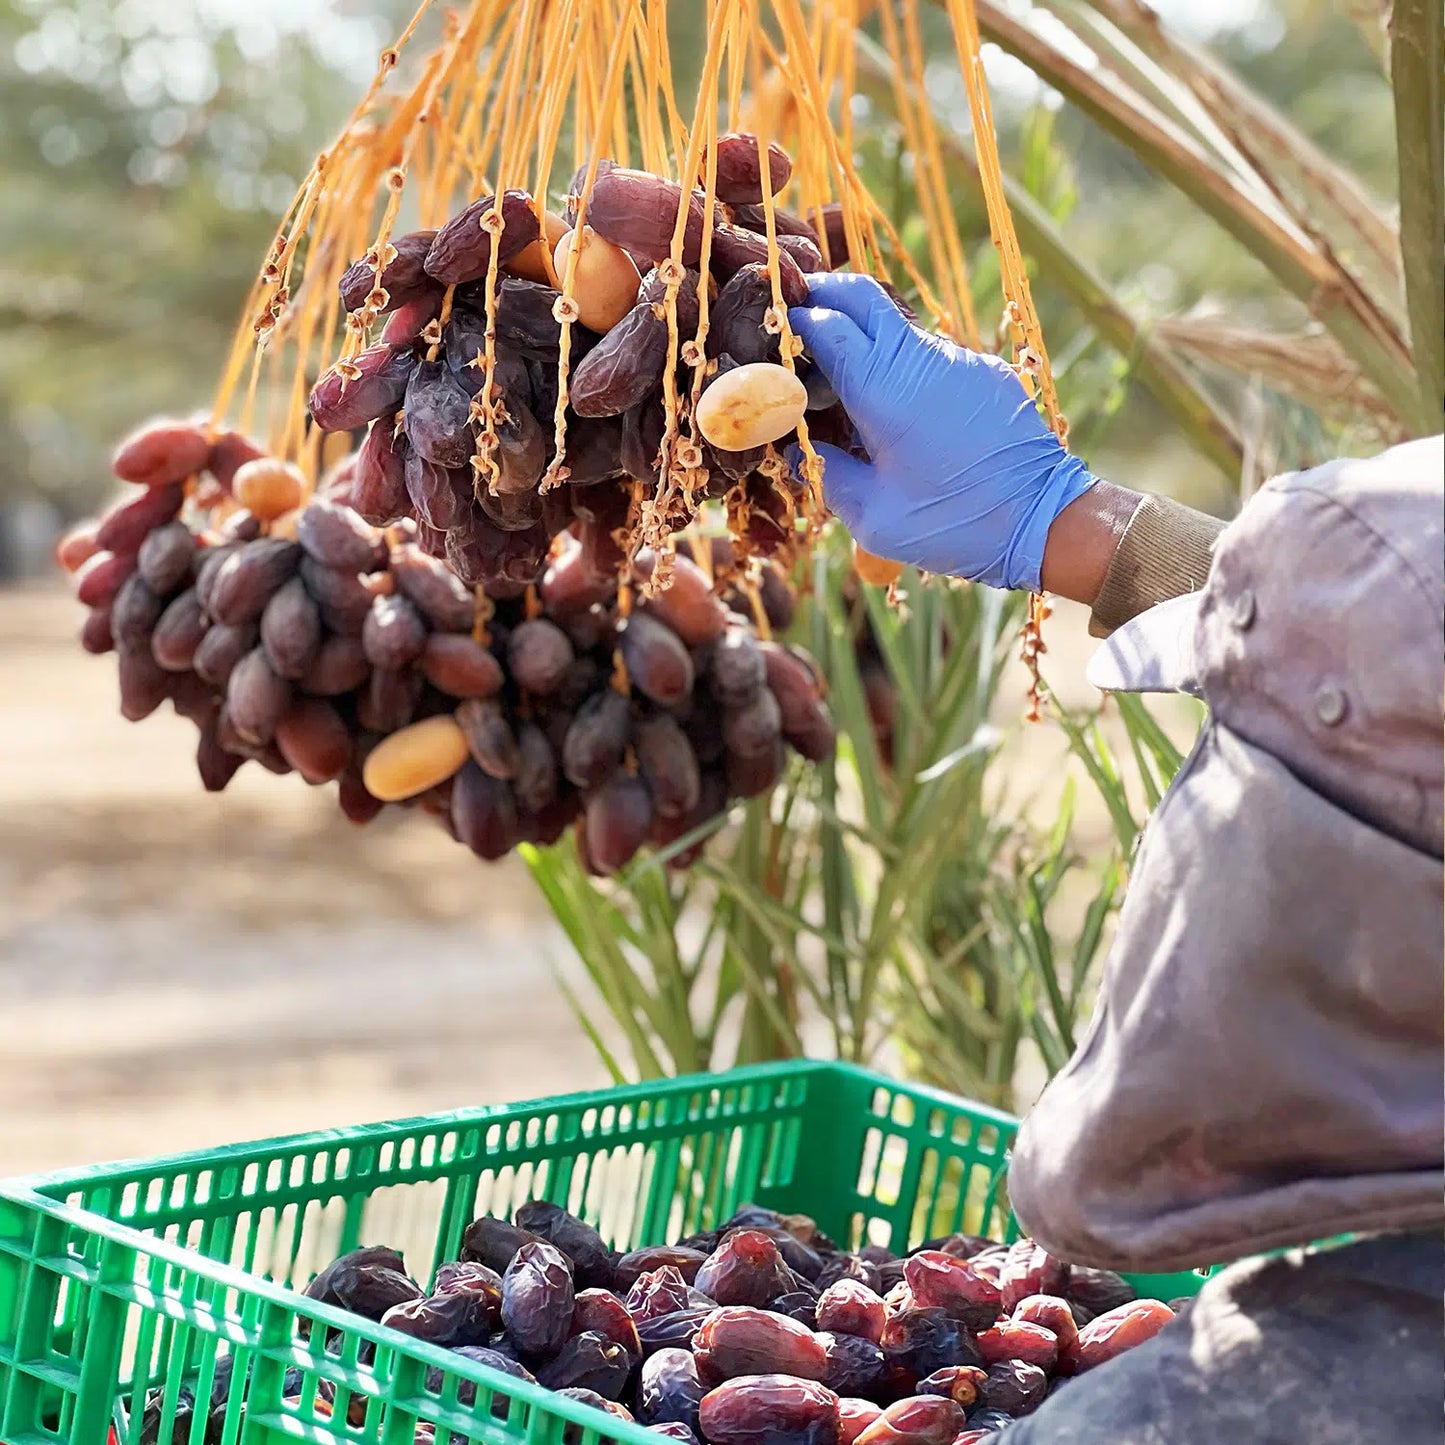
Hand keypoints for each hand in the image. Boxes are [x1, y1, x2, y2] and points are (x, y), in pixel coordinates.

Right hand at [789, 273, 1094, 591]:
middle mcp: (921, 359)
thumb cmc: (953, 526)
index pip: (825, 323)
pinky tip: (899, 412)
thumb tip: (793, 451)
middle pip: (860, 294)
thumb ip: (825, 474)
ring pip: (895, 326)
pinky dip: (901, 367)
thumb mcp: (872, 516)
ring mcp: (958, 359)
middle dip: (822, 297)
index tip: (774, 342)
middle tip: (797, 320)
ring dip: (864, 339)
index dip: (793, 324)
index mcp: (883, 388)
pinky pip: (930, 355)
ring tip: (845, 385)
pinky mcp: (985, 371)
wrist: (1044, 522)